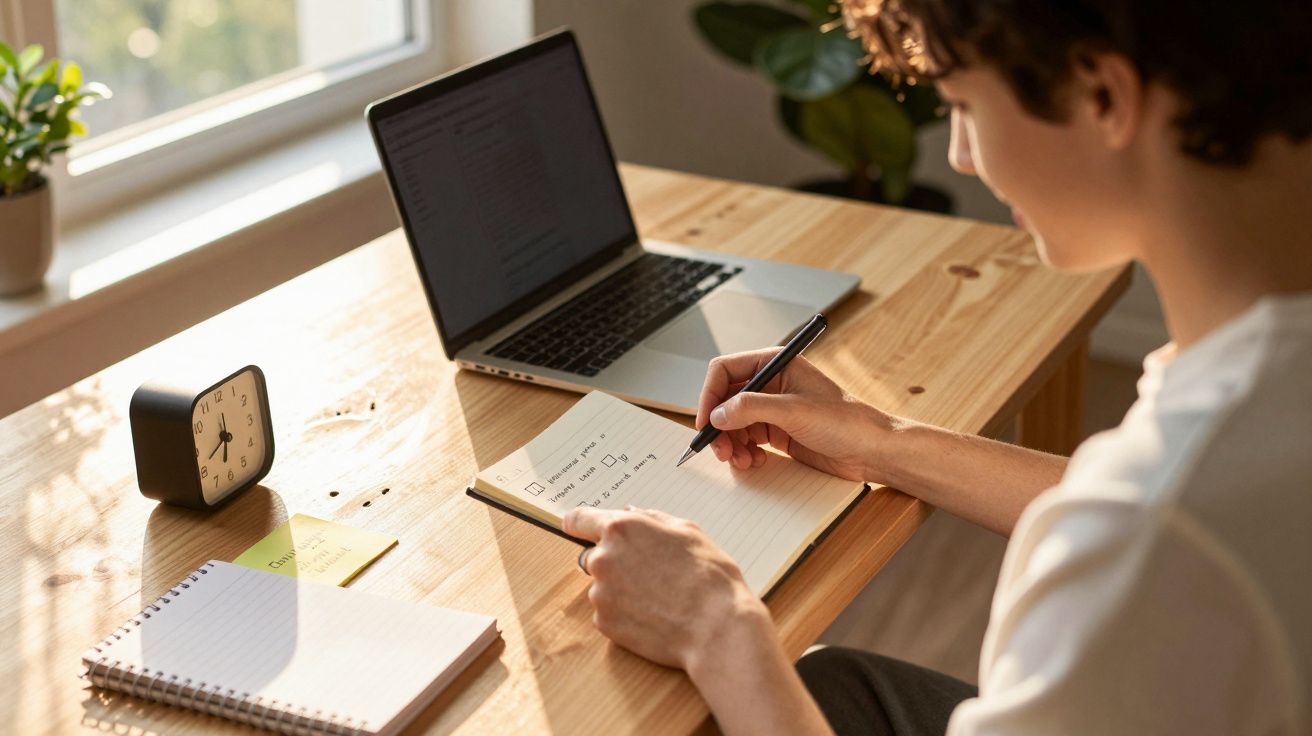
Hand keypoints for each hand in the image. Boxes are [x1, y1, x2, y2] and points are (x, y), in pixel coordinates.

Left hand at [563, 506, 771, 671]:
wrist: (716, 627)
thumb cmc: (708, 576)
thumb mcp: (686, 531)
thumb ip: (650, 518)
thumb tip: (630, 513)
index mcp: (621, 529)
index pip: (579, 520)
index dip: (579, 524)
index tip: (578, 528)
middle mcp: (603, 558)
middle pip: (592, 556)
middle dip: (612, 561)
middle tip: (646, 573)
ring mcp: (601, 593)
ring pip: (602, 586)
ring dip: (620, 590)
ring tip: (658, 597)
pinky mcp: (605, 623)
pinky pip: (609, 613)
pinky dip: (625, 614)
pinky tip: (654, 615)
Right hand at [696, 349, 892, 480]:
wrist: (873, 451)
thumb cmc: (846, 422)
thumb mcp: (794, 411)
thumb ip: (751, 408)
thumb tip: (717, 414)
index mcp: (775, 364)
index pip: (726, 371)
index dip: (710, 395)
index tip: (706, 421)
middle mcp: (771, 384)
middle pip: (726, 400)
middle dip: (719, 426)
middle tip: (721, 451)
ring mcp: (774, 409)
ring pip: (733, 423)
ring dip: (731, 443)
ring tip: (742, 461)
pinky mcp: (778, 432)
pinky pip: (747, 439)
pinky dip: (744, 452)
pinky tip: (755, 462)